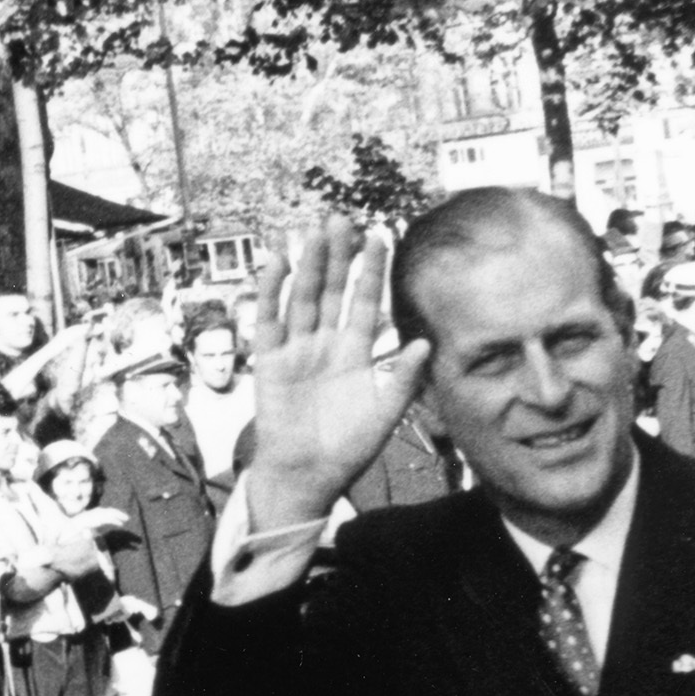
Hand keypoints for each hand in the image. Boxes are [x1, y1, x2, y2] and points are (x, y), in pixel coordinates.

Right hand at [241, 219, 431, 528]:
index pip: (364, 302)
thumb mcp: (385, 415)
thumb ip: (402, 379)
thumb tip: (425, 344)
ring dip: (307, 265)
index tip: (381, 236)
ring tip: (314, 231)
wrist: (307, 476)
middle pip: (331, 291)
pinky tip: (276, 263)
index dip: (371, 271)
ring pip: (302, 298)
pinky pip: (269, 320)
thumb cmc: (346, 450)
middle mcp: (324, 345)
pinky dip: (271, 292)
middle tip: (342, 218)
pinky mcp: (269, 362)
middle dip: (336, 256)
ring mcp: (296, 351)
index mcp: (354, 354)